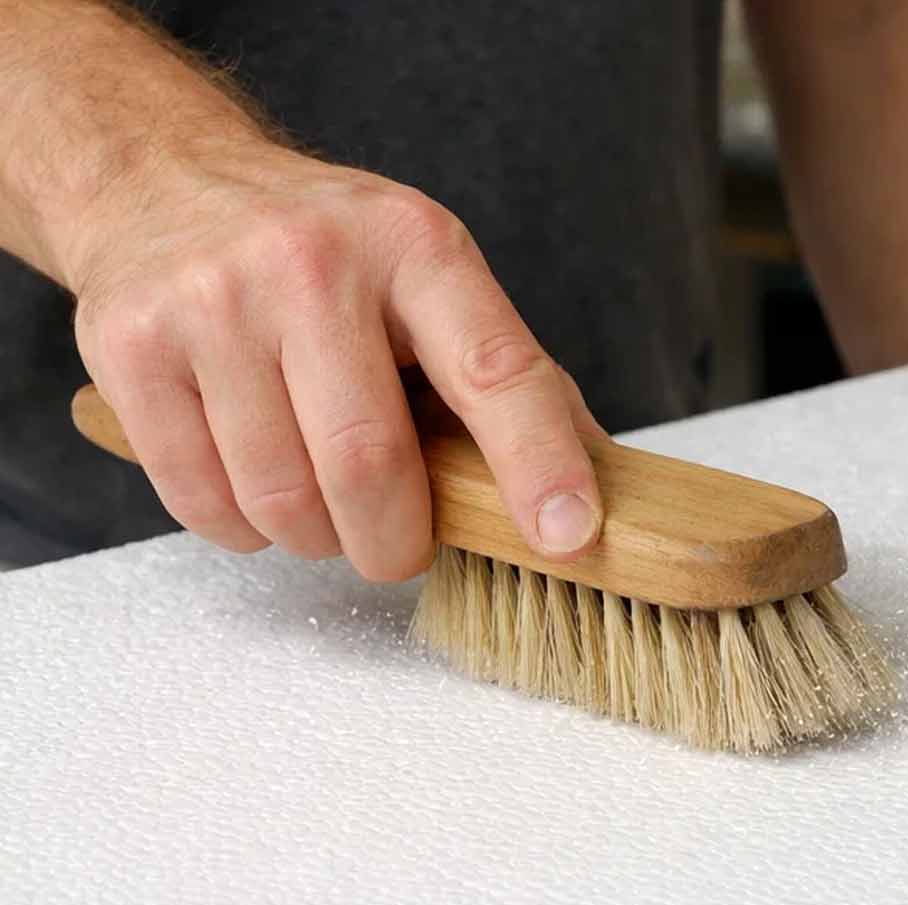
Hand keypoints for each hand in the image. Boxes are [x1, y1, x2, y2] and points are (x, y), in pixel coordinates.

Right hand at [66, 142, 604, 580]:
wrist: (165, 180)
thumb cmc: (326, 252)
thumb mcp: (432, 277)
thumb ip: (512, 377)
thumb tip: (599, 482)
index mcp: (416, 248)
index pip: (494, 370)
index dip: (538, 463)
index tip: (569, 535)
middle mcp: (312, 264)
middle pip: (371, 465)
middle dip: (397, 542)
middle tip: (399, 545)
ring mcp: (212, 302)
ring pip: (283, 501)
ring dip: (317, 538)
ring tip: (322, 502)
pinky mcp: (130, 346)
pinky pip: (203, 503)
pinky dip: (244, 529)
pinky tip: (256, 486)